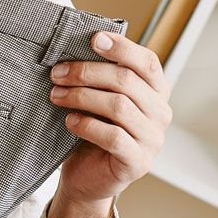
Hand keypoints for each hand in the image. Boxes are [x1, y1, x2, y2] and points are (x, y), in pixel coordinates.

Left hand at [50, 31, 172, 205]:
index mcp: (156, 92)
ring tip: (57, 96)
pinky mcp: (138, 162)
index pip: (147, 61)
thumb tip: (76, 44)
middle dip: (86, 73)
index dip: (122, 47)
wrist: (87, 178)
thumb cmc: (93, 131)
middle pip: (127, 81)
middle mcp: (160, 114)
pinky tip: (70, 121)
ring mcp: (153, 140)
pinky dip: (87, 125)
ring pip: (119, 106)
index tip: (93, 39)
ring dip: (81, 96)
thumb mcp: (99, 98)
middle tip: (57, 73)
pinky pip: (113, 137)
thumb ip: (100, 76)